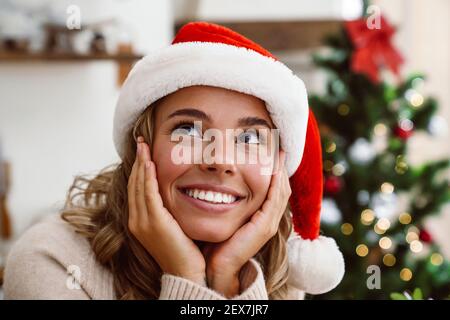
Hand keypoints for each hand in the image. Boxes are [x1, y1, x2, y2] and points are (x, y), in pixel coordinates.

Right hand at [127, 136, 205, 284]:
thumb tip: (174, 193)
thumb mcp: (172, 226)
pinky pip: (149, 194)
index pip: (136, 188)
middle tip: (141, 141)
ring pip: (139, 186)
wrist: (186, 273)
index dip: (138, 168)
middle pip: (134, 184)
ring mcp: (142, 222)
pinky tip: (150, 162)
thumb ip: (167, 210)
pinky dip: (148, 177)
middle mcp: (136, 220)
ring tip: (144, 146)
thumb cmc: (183, 250)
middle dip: (138, 161)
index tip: (143, 151)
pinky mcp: (154, 222)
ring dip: (141, 164)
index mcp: (139, 221)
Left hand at [202, 151, 290, 296]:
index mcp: (263, 217)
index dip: (275, 170)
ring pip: (281, 191)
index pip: (274, 189)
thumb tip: (219, 178)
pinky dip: (275, 182)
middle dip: (280, 166)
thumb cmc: (218, 241)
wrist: (218, 266)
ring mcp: (269, 223)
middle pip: (282, 187)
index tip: (272, 152)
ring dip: (280, 170)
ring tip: (279, 152)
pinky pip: (274, 198)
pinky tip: (273, 167)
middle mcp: (270, 219)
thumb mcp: (226, 215)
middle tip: (279, 147)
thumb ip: (230, 201)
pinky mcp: (264, 226)